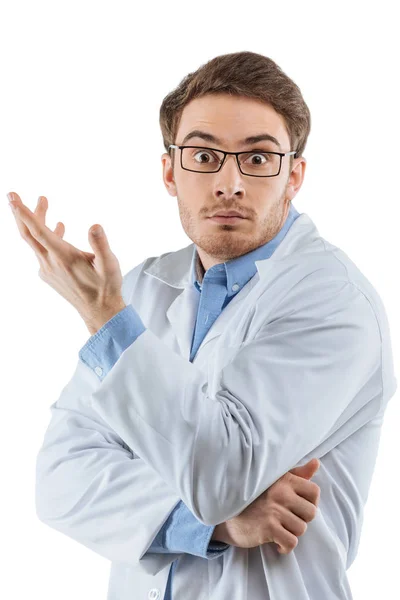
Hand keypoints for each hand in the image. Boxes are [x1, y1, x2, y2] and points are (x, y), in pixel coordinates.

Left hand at [8, 192, 125, 332]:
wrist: (99, 311)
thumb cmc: (105, 287)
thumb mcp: (109, 264)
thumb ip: (101, 244)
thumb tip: (94, 226)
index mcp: (63, 257)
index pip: (39, 232)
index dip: (25, 214)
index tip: (12, 199)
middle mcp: (51, 263)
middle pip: (29, 234)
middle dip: (21, 213)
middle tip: (13, 195)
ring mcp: (48, 270)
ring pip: (35, 242)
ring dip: (37, 223)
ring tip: (44, 204)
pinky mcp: (50, 275)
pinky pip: (42, 251)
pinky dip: (45, 237)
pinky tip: (59, 230)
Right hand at [212, 458, 320, 554]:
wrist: (227, 513)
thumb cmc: (255, 496)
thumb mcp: (276, 479)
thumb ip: (298, 474)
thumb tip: (316, 462)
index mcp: (285, 480)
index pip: (314, 491)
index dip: (310, 502)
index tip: (298, 506)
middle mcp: (281, 493)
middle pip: (311, 513)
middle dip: (301, 519)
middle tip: (288, 519)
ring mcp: (274, 510)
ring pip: (301, 529)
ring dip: (292, 533)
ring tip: (280, 529)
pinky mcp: (268, 528)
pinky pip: (291, 542)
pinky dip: (285, 546)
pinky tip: (277, 542)